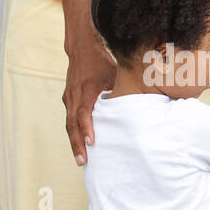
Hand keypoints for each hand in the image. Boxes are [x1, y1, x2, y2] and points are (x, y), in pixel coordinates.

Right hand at [62, 41, 115, 164]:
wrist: (81, 48)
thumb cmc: (101, 61)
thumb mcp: (113, 72)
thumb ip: (123, 88)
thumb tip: (142, 101)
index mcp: (86, 90)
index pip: (84, 113)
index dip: (87, 128)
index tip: (92, 143)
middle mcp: (74, 96)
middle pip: (72, 124)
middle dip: (77, 144)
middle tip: (83, 161)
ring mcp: (69, 98)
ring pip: (69, 124)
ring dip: (74, 142)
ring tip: (81, 159)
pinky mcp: (68, 100)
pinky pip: (69, 120)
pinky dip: (73, 134)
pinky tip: (79, 146)